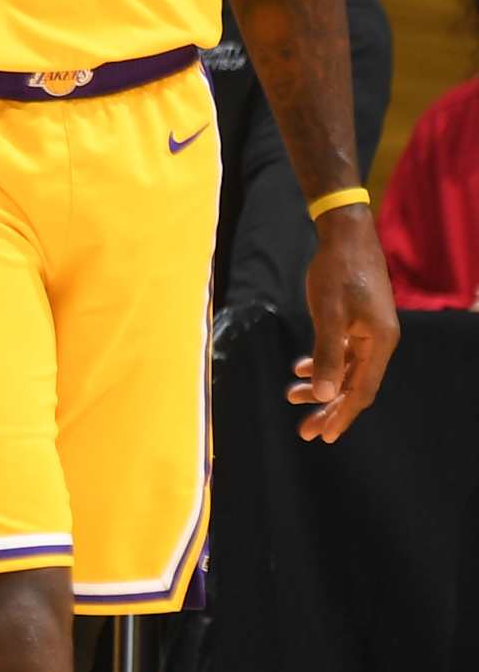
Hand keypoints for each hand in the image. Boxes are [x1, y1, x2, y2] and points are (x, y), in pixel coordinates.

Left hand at [286, 209, 398, 442]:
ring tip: (292, 396)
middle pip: (354, 386)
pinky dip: (323, 363)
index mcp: (379, 343)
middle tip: (304, 431)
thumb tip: (324, 396)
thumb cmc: (337, 272)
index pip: (361, 391)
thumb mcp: (328, 314)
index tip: (324, 436)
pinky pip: (342, 353)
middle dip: (329, 409)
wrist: (346, 235)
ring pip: (346, 370)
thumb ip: (327, 355)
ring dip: (322, 386)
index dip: (342, 415)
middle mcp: (378, 342)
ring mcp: (369, 332)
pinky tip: (301, 369)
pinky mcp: (358, 323)